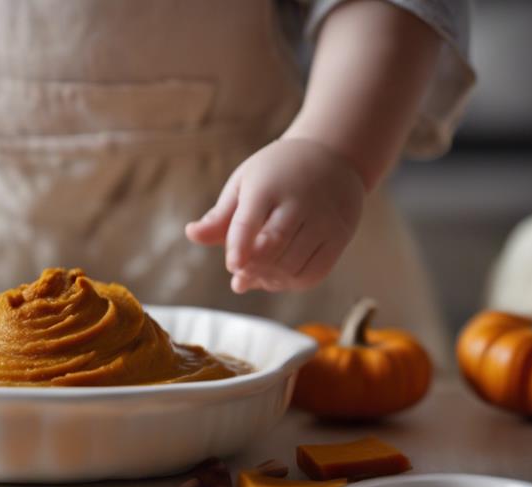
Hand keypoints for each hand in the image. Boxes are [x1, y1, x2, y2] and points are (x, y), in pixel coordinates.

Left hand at [185, 138, 363, 292]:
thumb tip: (191, 234)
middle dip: (252, 266)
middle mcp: (300, 202)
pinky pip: (314, 273)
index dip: (239, 246)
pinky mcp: (339, 237)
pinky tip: (277, 278)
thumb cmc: (277, 174)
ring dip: (269, 278)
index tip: (232, 265)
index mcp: (268, 186)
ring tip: (255, 275)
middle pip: (273, 245)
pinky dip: (291, 283)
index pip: (250, 220)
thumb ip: (220, 215)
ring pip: (293, 264)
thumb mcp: (246, 184)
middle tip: (239, 270)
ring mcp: (324, 221)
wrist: (333, 158)